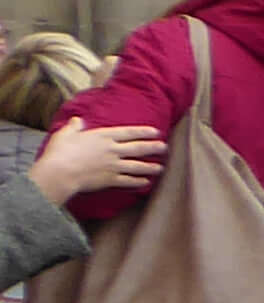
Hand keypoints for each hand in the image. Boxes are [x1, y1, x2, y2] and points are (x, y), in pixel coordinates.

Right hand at [28, 120, 162, 205]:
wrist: (59, 173)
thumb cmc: (60, 152)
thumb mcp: (66, 134)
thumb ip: (74, 126)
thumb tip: (78, 119)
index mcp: (103, 137)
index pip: (129, 132)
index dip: (144, 132)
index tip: (156, 132)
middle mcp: (112, 150)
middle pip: (138, 148)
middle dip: (153, 147)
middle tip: (164, 147)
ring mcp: (113, 165)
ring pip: (138, 166)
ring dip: (151, 167)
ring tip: (160, 168)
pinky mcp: (110, 179)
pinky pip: (129, 180)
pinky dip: (138, 182)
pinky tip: (146, 182)